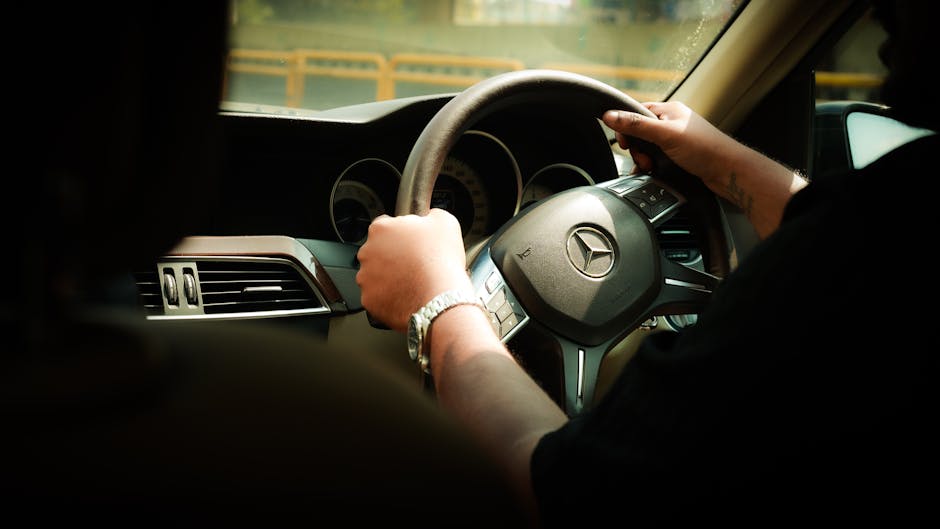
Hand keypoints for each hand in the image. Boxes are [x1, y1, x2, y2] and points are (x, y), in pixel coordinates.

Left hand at [355, 208, 473, 332]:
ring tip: (411, 281)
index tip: (410, 242)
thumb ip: (430, 215)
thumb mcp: (444, 221)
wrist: (439, 297)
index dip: (400, 234)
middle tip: (413, 263)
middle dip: (392, 256)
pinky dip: (388, 297)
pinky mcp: (368, 300)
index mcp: (382, 229)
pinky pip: (377, 297)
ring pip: (375, 275)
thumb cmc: (440, 260)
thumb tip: (429, 217)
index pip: (384, 225)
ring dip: (389, 277)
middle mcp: (367, 251)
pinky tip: (406, 295)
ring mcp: (365, 277)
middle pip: (377, 251)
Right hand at [602, 102, 736, 186]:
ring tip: (651, 167)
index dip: (626, 128)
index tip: (624, 143)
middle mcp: (672, 123)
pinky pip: (656, 159)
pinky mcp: (678, 156)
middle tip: (644, 159)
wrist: (728, 172)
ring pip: (647, 148)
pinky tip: (652, 173)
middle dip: (637, 148)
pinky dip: (651, 167)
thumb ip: (636, 125)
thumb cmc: (704, 149)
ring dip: (644, 160)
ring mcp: (675, 140)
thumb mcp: (665, 134)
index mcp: (669, 110)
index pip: (637, 113)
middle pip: (640, 133)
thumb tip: (610, 115)